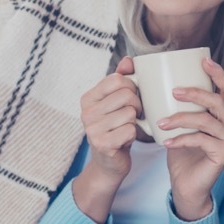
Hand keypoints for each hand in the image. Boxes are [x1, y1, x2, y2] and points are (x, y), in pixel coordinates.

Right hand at [72, 56, 141, 222]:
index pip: (117, 79)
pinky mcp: (102, 144)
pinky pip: (130, 130)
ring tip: (129, 127)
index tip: (132, 98)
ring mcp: (92, 129)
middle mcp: (86, 112)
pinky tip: (127, 139)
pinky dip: (134, 135)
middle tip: (135, 115)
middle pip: (126, 95)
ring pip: (130, 113)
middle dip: (137, 104)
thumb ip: (122, 80)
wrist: (109, 163)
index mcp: (88, 98)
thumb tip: (129, 59)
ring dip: (136, 121)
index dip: (132, 87)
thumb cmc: (115, 129)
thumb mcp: (116, 103)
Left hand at [160, 57, 223, 220]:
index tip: (203, 60)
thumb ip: (175, 108)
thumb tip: (153, 86)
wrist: (186, 186)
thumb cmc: (181, 154)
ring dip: (181, 119)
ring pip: (206, 121)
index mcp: (221, 115)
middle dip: (195, 93)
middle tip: (174, 91)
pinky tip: (166, 142)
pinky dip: (181, 139)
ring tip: (161, 122)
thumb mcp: (178, 127)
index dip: (217, 73)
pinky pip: (201, 140)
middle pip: (216, 101)